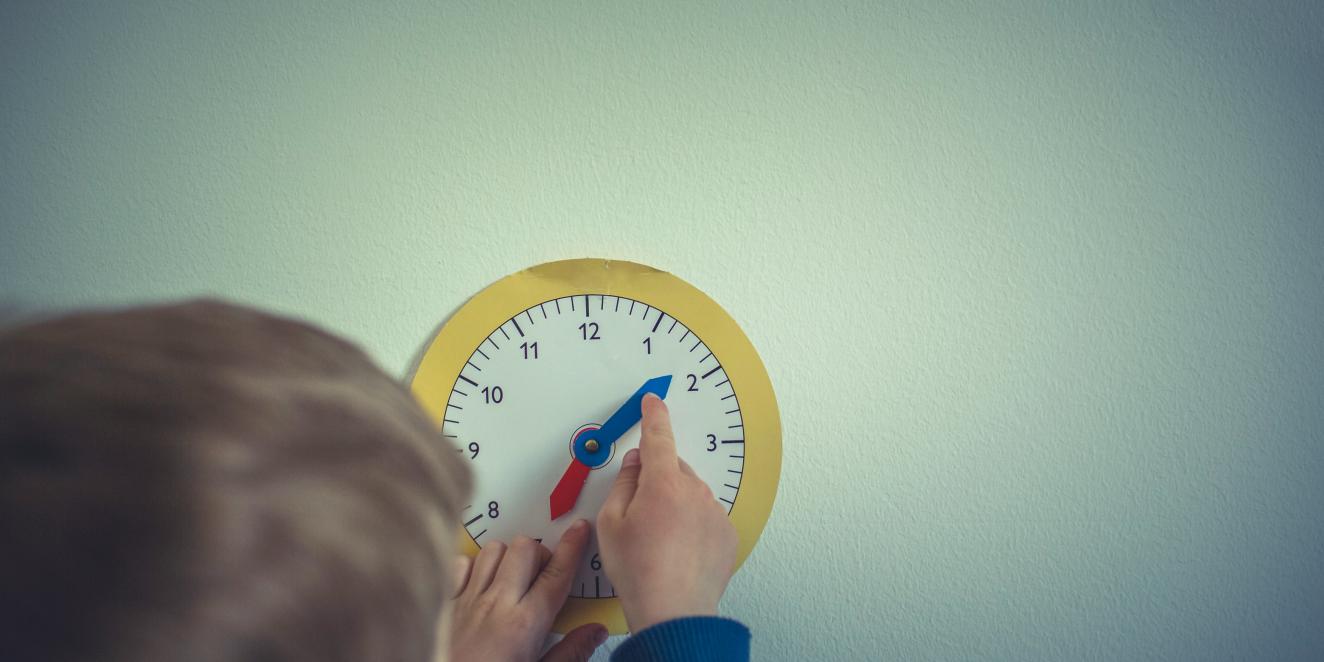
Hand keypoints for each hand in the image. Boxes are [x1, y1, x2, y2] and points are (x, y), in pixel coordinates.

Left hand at [447, 521, 607, 661]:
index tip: (580, 528)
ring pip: (493, 550)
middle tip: (543, 574)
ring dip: (507, 557)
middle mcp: (496, 604)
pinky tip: (479, 585)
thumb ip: (569, 654)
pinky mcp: (443, 603)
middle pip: (525, 549)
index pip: (556, 574)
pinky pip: (460, 564)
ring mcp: (466, 600)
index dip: (572, 547)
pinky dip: (472, 567)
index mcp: (525, 624)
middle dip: (540, 553)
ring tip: (512, 578)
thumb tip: (595, 631)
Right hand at [595, 393, 738, 631]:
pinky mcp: (727, 534)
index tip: (654, 401)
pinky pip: (706, 515)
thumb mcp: (611, 523)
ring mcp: (715, 512)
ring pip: (690, 493)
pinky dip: (693, 524)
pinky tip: (678, 549)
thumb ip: (623, 484)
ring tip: (659, 540)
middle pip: (673, 468)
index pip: (658, 436)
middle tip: (639, 513)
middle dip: (657, 480)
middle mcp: (694, 491)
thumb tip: (635, 463)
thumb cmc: (639, 571)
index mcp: (663, 484)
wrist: (673, 610)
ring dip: (675, 504)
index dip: (654, 416)